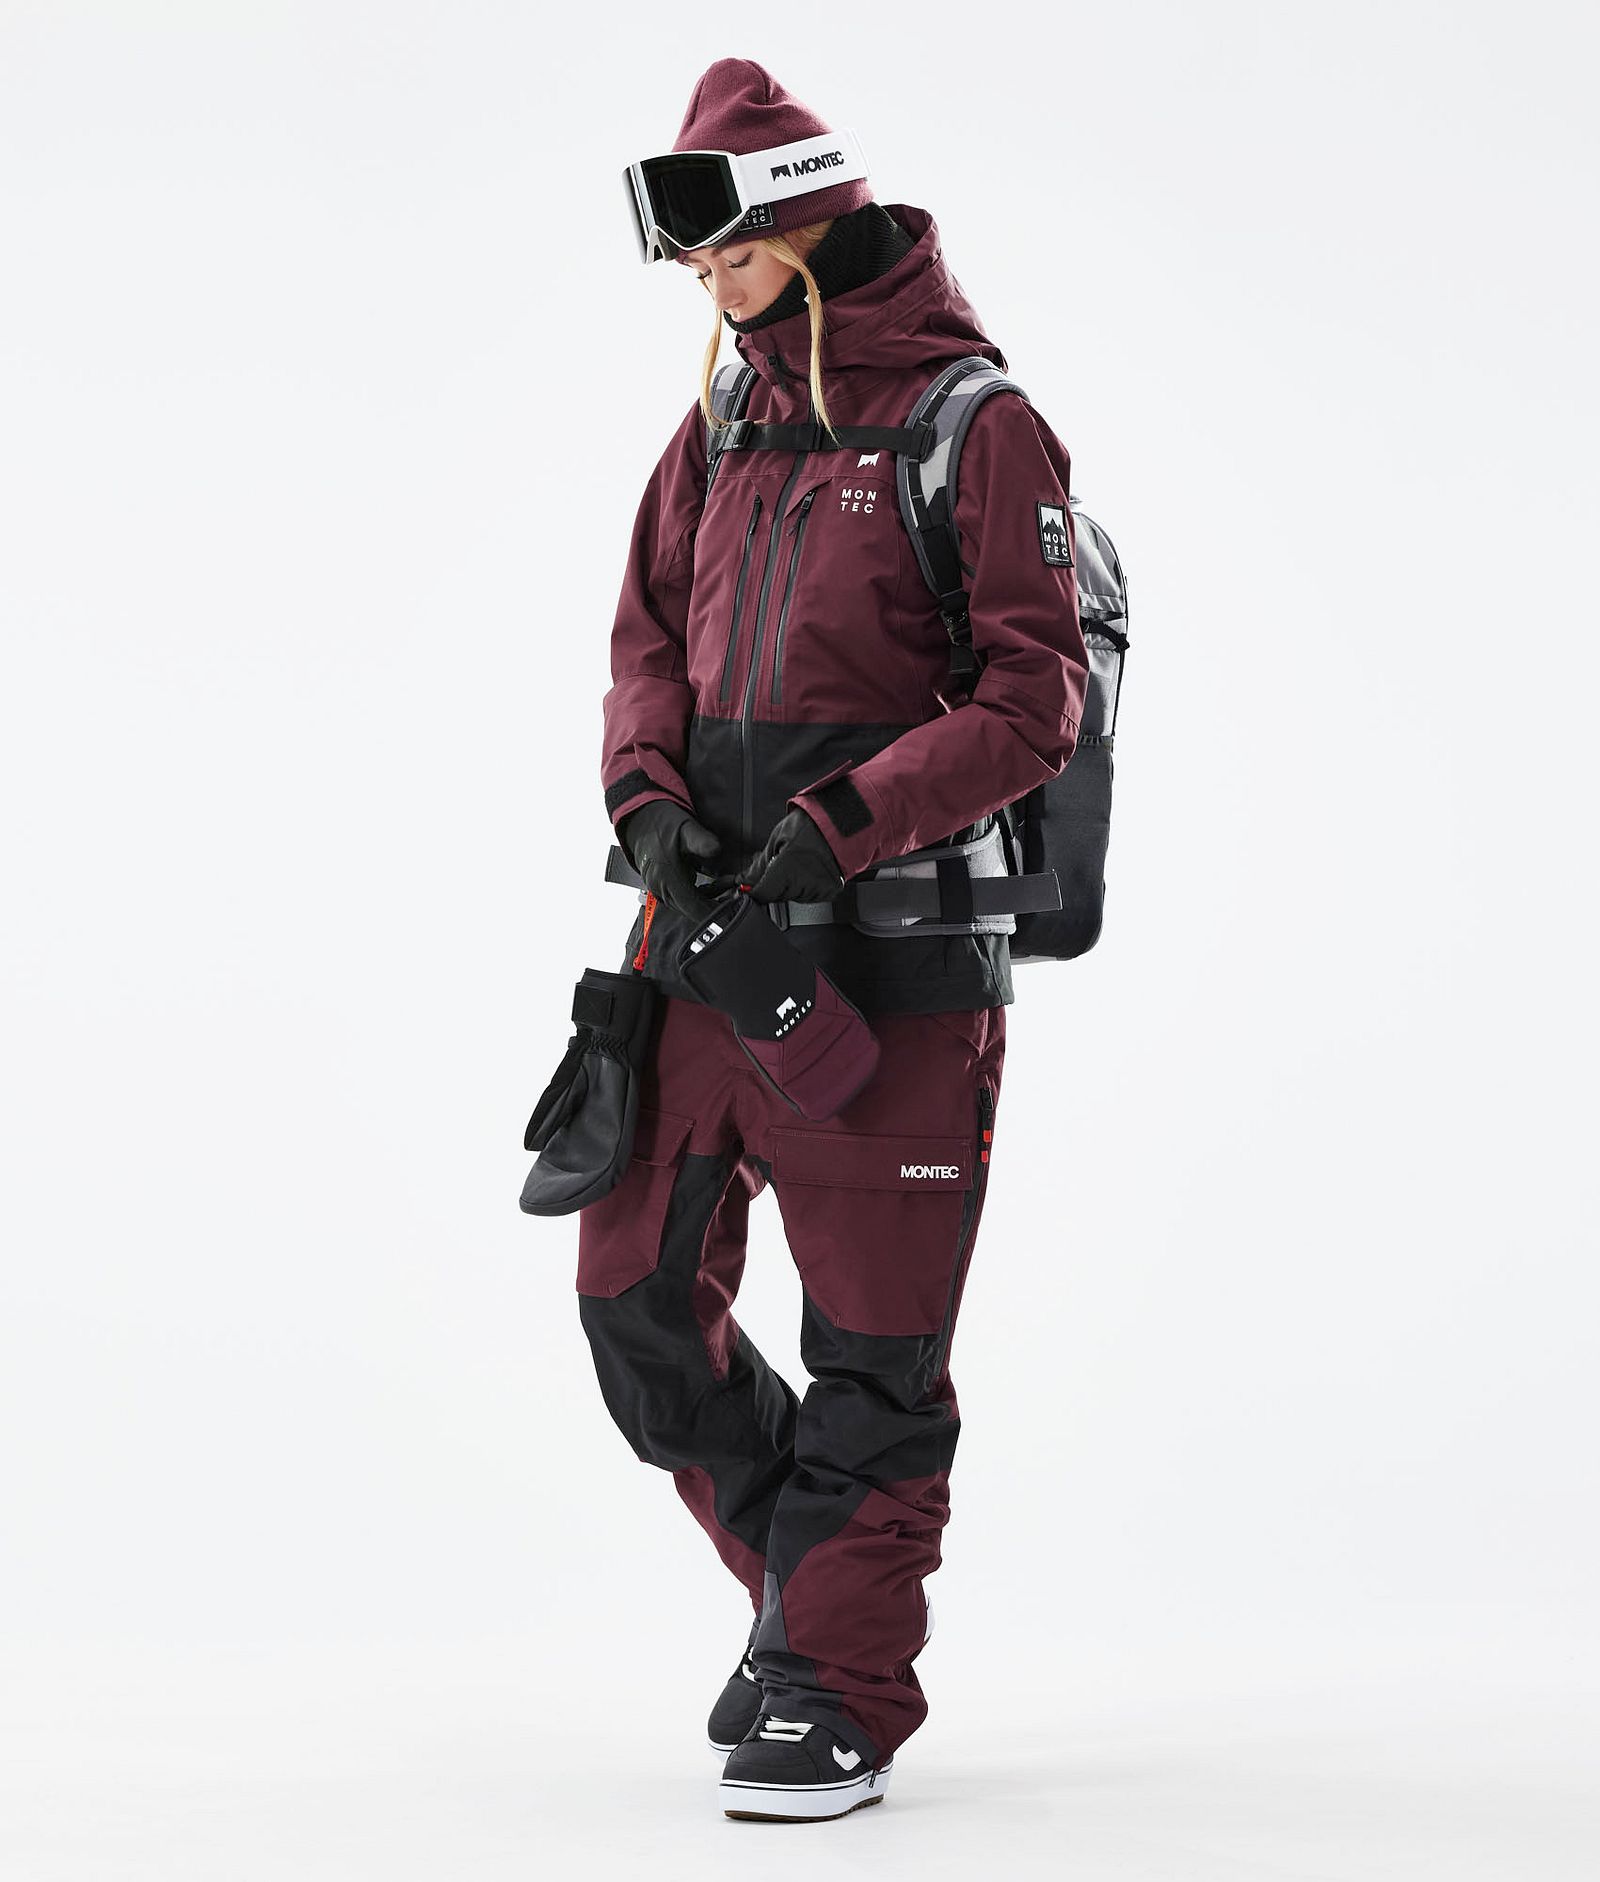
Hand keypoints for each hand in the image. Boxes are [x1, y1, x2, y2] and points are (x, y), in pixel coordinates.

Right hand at [618, 800, 725, 919]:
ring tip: (727, 883)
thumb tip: (716, 849)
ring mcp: (659, 892)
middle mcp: (662, 890)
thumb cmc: (664, 825)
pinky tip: (712, 885)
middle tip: (737, 889)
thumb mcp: (686, 829)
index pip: (696, 909)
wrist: (641, 824)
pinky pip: (683, 901)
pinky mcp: (661, 890)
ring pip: (689, 907)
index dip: (717, 909)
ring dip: (709, 899)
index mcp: (667, 879)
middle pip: (694, 911)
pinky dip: (699, 896)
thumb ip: (701, 841)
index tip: (736, 901)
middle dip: (716, 903)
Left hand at [739, 808, 844, 904]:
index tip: (752, 886)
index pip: (763, 894)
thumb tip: (745, 880)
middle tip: (781, 862)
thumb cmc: (810, 825)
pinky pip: (811, 895)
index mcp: (788, 869)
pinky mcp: (831, 890)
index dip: (755, 890)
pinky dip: (807, 886)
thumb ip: (760, 864)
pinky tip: (811, 868)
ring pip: (794, 896)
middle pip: (778, 896)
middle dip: (775, 882)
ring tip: (800, 862)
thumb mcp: (777, 839)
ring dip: (792, 885)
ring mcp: (819, 888)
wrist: (841, 822)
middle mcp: (804, 883)